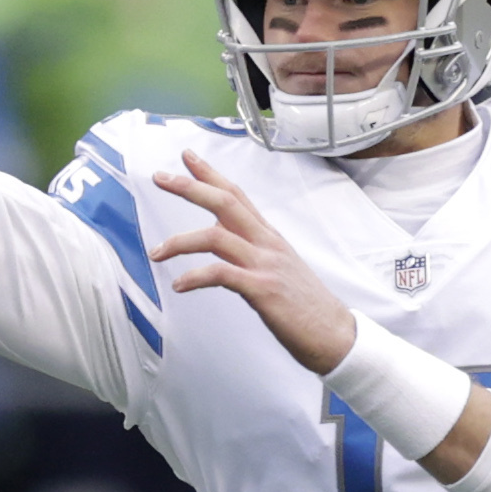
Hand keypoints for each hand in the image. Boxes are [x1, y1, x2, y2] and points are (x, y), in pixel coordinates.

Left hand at [149, 150, 357, 373]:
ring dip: (179, 241)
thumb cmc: (304, 306)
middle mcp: (267, 243)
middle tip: (160, 177)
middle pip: (224, 202)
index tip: (187, 157)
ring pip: (216, 236)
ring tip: (156, 252)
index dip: (210, 174)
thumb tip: (221, 241)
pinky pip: (221, 274)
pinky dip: (195, 277)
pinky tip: (179, 285)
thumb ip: (250, 251)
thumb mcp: (277, 268)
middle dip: (189, 187)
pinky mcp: (263, 289)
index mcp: (269, 236)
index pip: (236, 194)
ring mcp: (265, 264)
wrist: (334, 334)